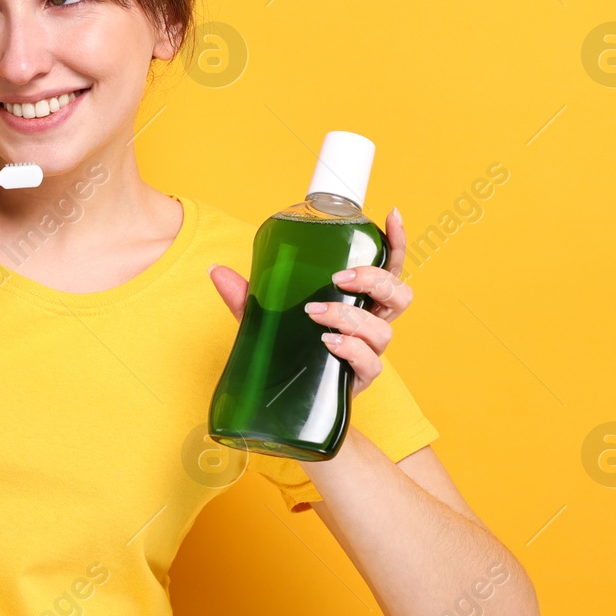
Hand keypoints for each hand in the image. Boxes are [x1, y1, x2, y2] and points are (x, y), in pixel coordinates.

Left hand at [207, 207, 413, 397]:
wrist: (291, 401)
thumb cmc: (289, 349)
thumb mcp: (266, 318)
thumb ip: (246, 295)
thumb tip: (215, 270)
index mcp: (360, 299)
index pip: (389, 266)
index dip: (396, 241)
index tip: (390, 214)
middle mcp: (372, 322)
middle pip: (400, 295)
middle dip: (375, 280)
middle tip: (339, 278)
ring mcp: (370, 351)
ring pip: (383, 329)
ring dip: (350, 316)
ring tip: (316, 314)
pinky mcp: (361, 378)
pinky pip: (369, 362)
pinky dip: (350, 349)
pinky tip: (328, 343)